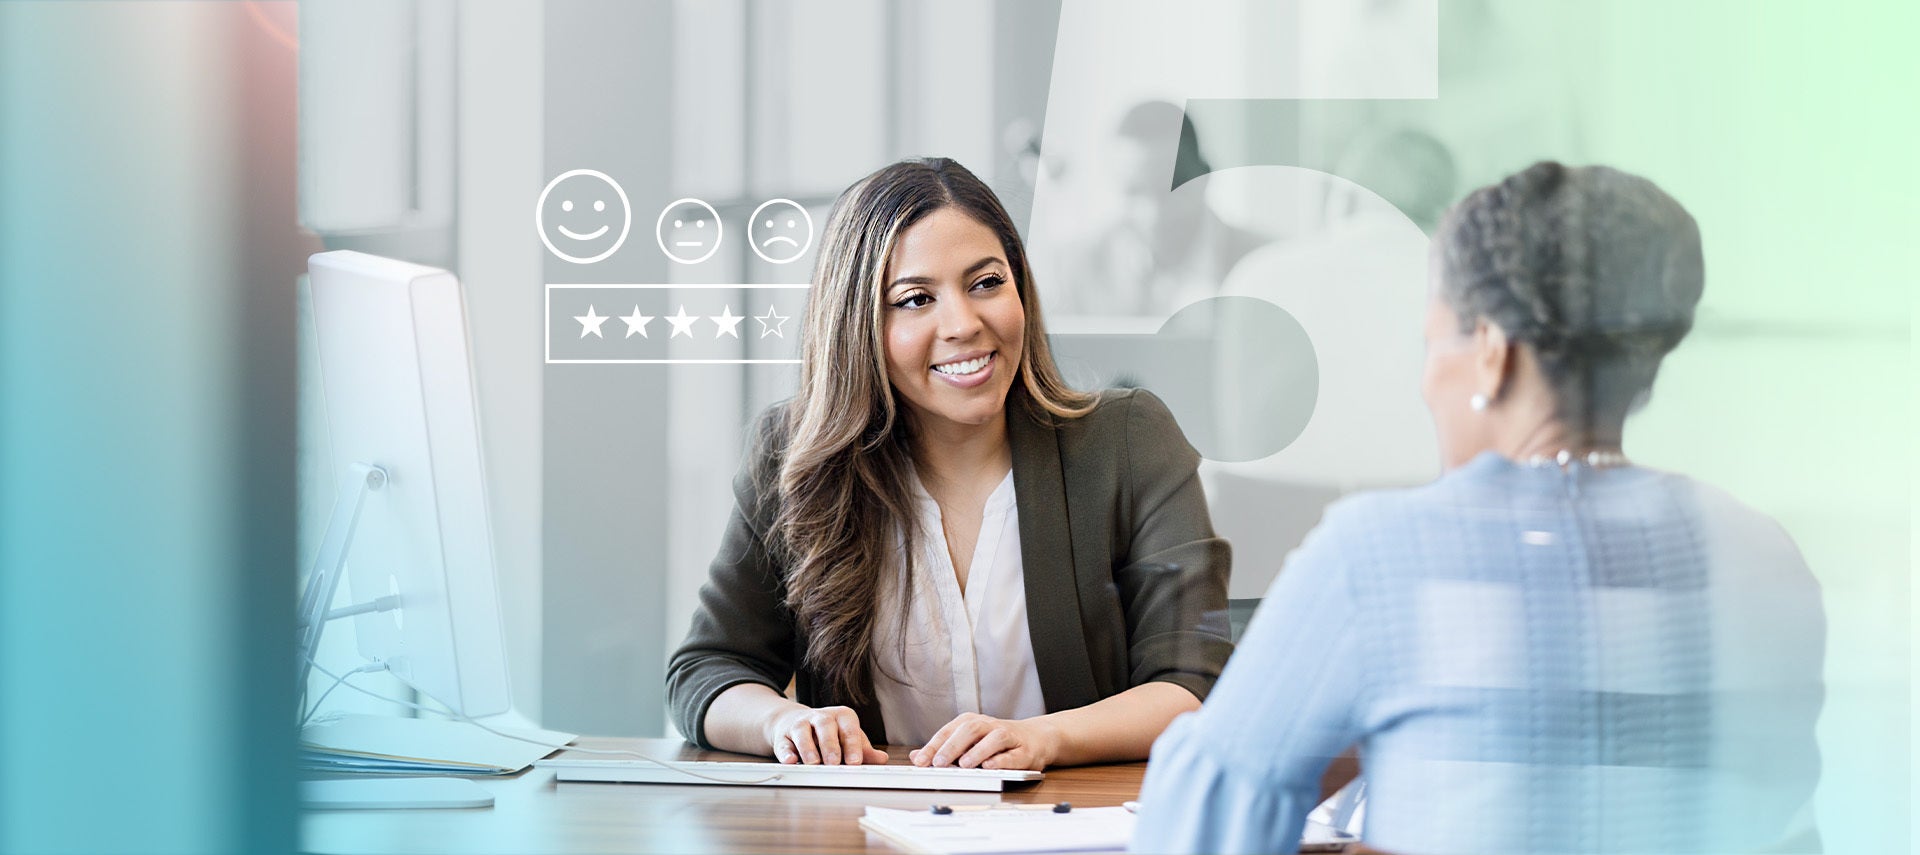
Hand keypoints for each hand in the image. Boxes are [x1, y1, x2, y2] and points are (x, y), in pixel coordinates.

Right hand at [764, 705, 888, 765]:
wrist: (794, 722)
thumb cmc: (828, 733)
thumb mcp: (847, 738)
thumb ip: (863, 750)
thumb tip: (882, 759)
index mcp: (841, 716)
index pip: (849, 728)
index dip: (852, 744)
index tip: (855, 761)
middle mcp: (821, 717)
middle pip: (826, 727)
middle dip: (830, 746)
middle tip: (834, 763)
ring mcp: (800, 724)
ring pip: (803, 732)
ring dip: (808, 748)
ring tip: (813, 763)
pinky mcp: (783, 735)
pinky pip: (784, 743)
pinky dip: (786, 752)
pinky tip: (790, 761)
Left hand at [910, 713, 1060, 770]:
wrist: (1036, 738)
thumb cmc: (997, 742)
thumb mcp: (968, 742)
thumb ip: (943, 749)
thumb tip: (915, 756)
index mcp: (972, 723)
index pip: (949, 731)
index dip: (934, 746)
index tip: (921, 761)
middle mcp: (989, 726)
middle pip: (970, 730)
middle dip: (953, 746)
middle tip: (939, 762)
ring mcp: (1009, 736)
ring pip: (994, 738)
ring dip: (978, 751)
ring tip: (965, 764)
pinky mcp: (1025, 750)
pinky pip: (1013, 754)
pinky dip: (1001, 760)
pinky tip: (990, 766)